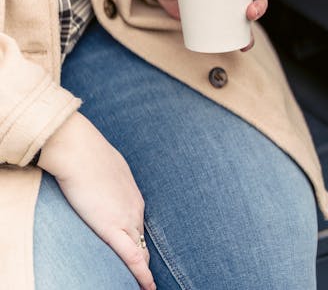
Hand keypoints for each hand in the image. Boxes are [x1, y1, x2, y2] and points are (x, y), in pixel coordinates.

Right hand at [38, 113, 155, 289]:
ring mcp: (127, 218)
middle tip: (143, 276)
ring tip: (144, 285)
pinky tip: (148, 286)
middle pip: (141, 239)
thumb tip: (99, 181)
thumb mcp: (105, 166)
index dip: (137, 239)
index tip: (138, 251)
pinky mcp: (112, 227)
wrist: (79, 150)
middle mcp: (135, 207)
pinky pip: (132, 257)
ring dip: (141, 268)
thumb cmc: (87, 153)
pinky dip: (141, 274)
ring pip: (139, 251)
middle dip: (142, 257)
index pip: (137, 223)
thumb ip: (107, 181)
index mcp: (132, 194)